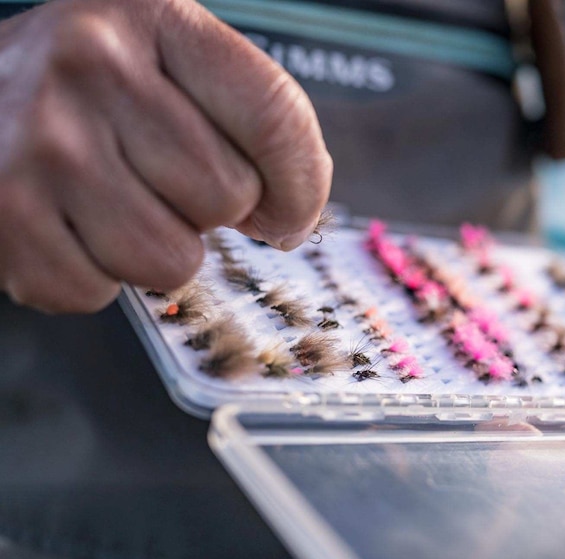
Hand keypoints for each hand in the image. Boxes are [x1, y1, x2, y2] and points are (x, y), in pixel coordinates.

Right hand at [0, 0, 331, 312]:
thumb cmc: (79, 92)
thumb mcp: (162, 64)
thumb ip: (243, 121)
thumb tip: (290, 217)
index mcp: (154, 16)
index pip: (275, 114)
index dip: (303, 184)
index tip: (292, 213)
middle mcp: (92, 64)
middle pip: (229, 196)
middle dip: (209, 210)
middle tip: (157, 180)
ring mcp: (42, 140)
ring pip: (173, 261)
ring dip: (154, 250)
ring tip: (110, 201)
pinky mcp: (4, 214)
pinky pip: (99, 292)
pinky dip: (91, 276)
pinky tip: (66, 224)